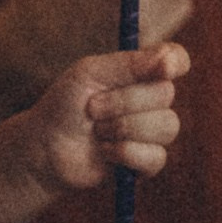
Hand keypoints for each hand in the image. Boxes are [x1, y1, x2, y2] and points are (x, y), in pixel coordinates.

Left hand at [21, 40, 189, 195]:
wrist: (45, 147)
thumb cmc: (65, 105)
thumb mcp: (89, 74)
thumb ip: (130, 64)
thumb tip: (170, 60)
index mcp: (142, 71)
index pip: (176, 59)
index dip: (175, 62)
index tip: (164, 68)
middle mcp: (153, 99)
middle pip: (165, 94)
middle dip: (123, 102)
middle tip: (91, 108)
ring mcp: (153, 132)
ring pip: (167, 126)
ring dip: (123, 128)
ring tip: (97, 131)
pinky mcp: (147, 163)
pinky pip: (156, 157)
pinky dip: (125, 153)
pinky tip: (104, 152)